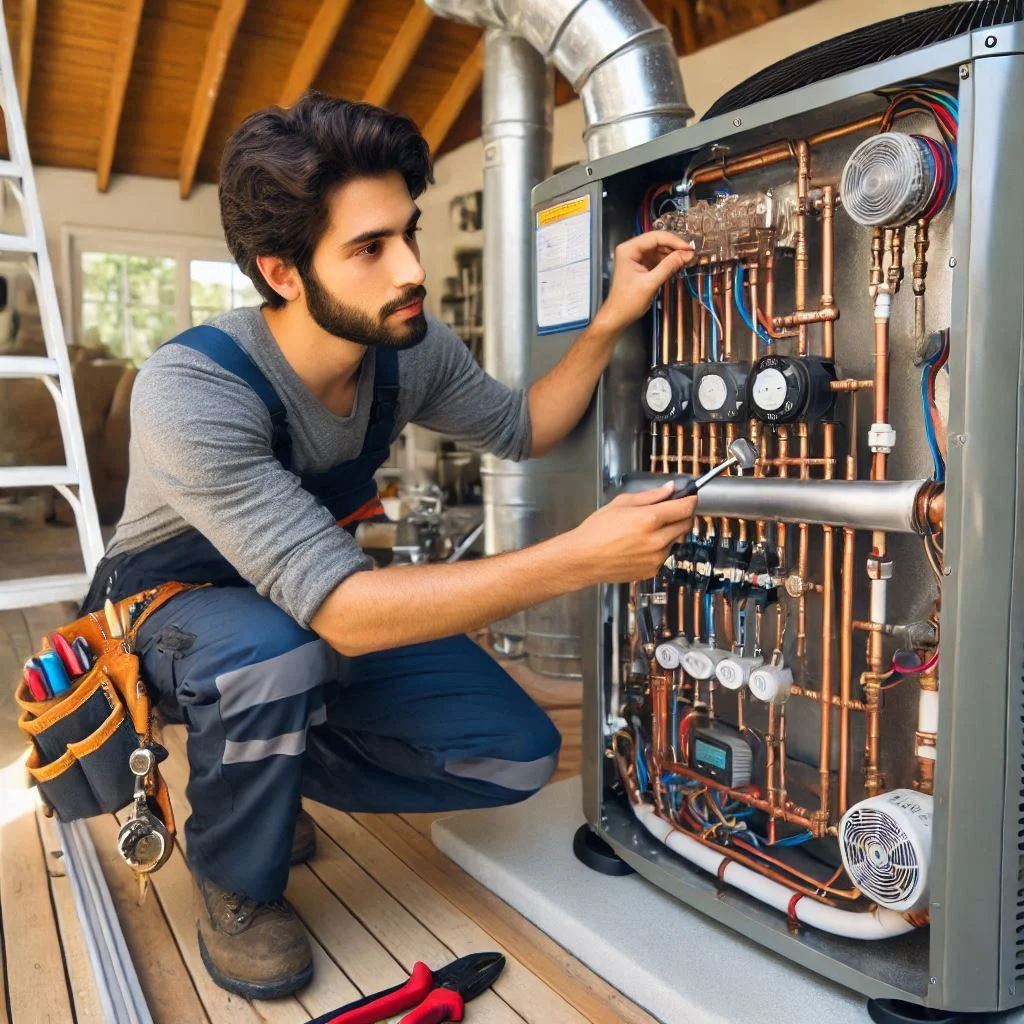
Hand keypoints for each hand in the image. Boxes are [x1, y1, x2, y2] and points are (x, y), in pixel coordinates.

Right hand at [565, 482, 696, 585]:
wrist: (583, 559)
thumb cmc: (596, 531)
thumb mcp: (621, 504)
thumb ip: (650, 496)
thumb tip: (669, 489)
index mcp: (650, 519)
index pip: (684, 508)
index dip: (689, 500)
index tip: (689, 497)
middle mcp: (657, 540)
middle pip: (685, 525)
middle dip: (681, 516)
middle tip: (670, 511)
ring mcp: (656, 557)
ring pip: (676, 541)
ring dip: (669, 533)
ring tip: (646, 531)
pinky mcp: (652, 570)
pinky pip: (665, 555)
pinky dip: (659, 548)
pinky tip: (640, 545)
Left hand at [595, 231, 695, 335]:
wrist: (617, 317)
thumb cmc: (627, 302)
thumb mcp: (650, 283)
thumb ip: (669, 266)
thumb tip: (686, 254)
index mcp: (628, 249)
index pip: (655, 237)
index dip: (674, 241)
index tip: (688, 248)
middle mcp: (631, 250)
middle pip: (657, 241)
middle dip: (674, 247)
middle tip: (690, 254)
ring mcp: (636, 258)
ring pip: (659, 250)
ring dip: (673, 254)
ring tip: (687, 259)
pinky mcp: (642, 266)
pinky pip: (658, 259)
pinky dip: (668, 262)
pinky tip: (678, 265)